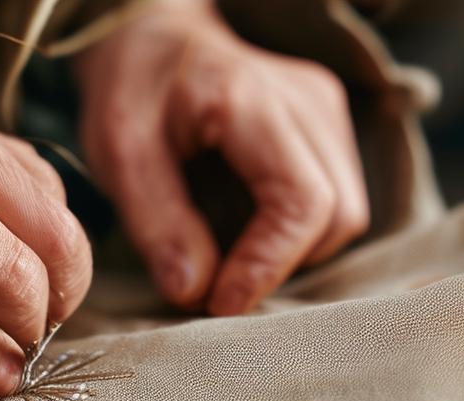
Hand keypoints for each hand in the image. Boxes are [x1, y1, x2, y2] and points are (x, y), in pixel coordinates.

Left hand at [74, 0, 368, 313]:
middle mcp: (307, 100)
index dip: (268, 266)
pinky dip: (298, 232)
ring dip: (293, 252)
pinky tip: (249, 233)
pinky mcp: (328, 124)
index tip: (221, 303)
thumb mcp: (118, 154)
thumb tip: (193, 293)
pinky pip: (336, 198)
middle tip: (221, 289)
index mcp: (252, 100)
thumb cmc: (131, 89)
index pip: (302, 203)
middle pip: (338, 216)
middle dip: (282, 265)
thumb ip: (156, 223)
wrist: (153, 34)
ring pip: (344, 213)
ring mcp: (326, 108)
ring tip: (231, 259)